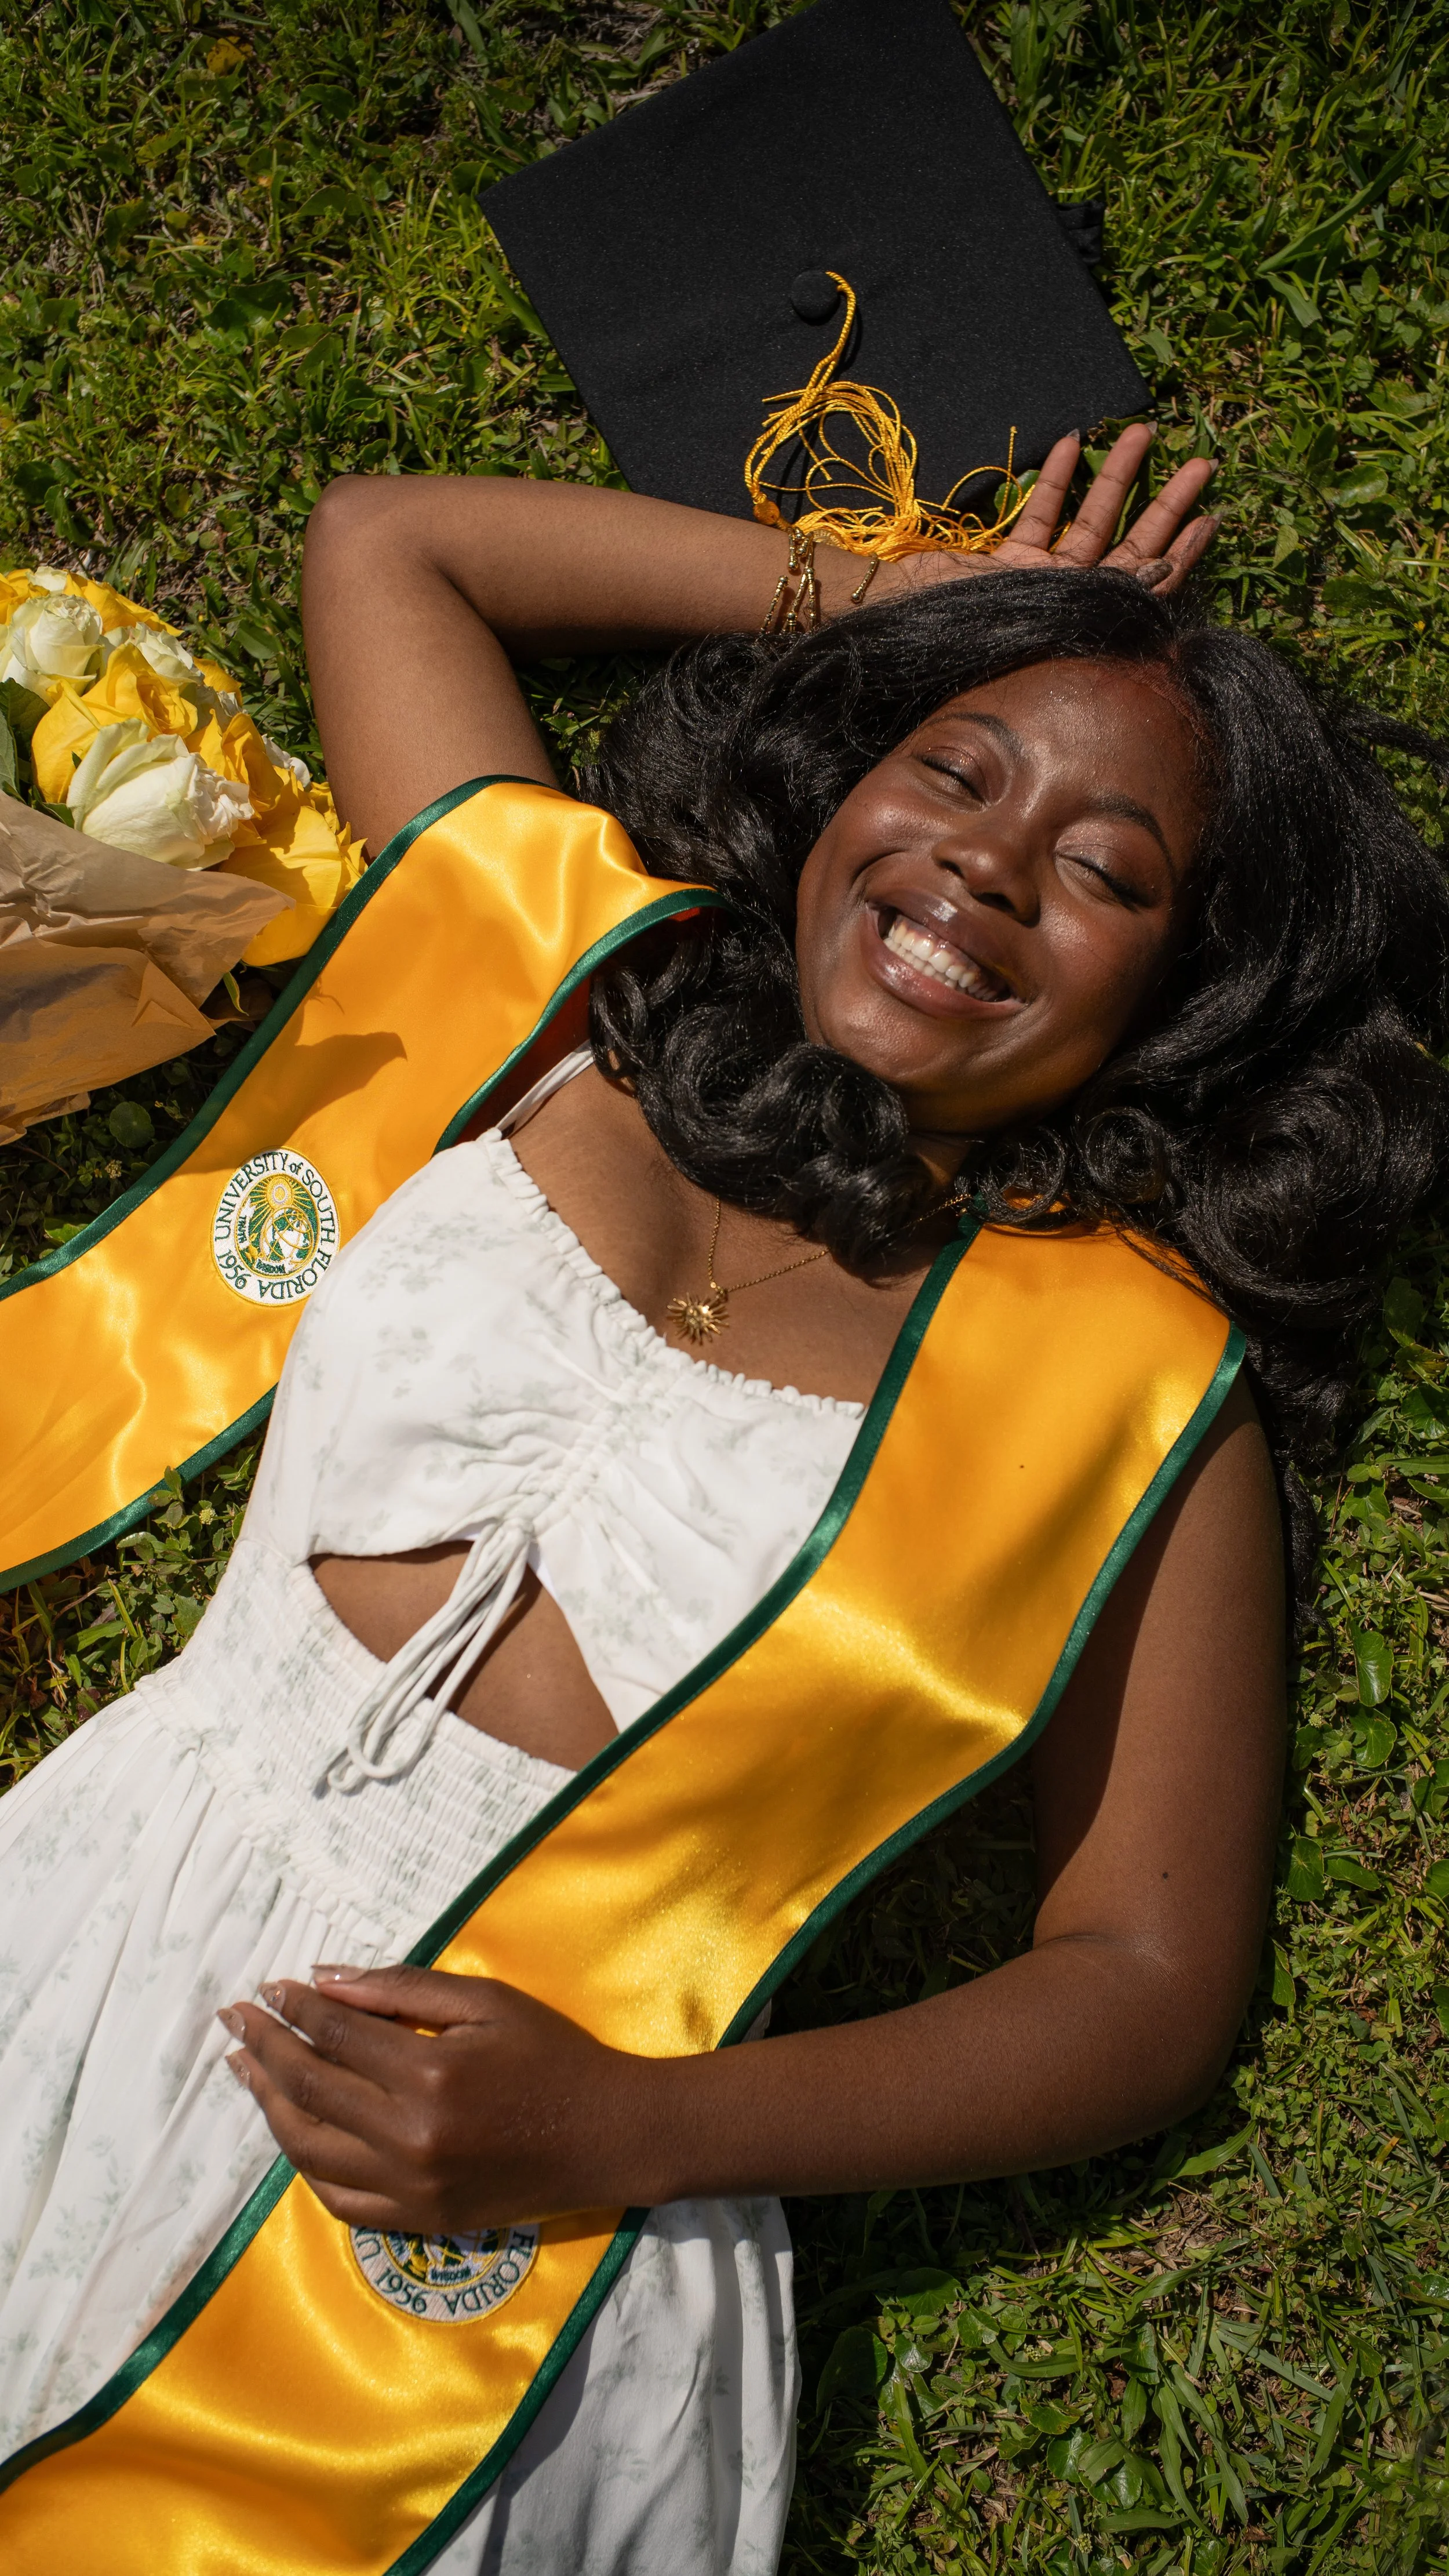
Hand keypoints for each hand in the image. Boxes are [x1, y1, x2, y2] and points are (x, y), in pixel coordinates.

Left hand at [219, 1964, 655, 2231]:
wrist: (606, 2137)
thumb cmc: (552, 2055)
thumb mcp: (487, 2002)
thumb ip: (402, 1988)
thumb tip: (324, 1978)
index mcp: (429, 2074)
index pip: (335, 2035)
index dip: (294, 2009)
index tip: (269, 1988)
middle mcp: (408, 2137)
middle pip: (309, 2088)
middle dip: (264, 2047)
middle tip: (235, 2018)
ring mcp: (408, 2188)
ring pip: (309, 2147)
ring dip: (270, 2104)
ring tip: (247, 2069)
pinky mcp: (418, 2221)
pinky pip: (338, 2198)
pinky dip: (306, 2163)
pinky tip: (293, 2129)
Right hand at [867, 424, 1217, 607]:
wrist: (896, 630)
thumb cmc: (961, 640)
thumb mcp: (1040, 623)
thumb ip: (1099, 602)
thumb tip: (1158, 574)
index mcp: (1084, 625)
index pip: (1144, 588)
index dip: (1180, 556)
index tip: (1211, 519)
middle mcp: (1071, 604)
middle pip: (1132, 547)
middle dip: (1169, 503)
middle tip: (1205, 464)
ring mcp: (1042, 580)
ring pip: (1091, 521)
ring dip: (1118, 475)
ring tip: (1146, 432)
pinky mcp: (1009, 562)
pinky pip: (1040, 515)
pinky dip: (1056, 479)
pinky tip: (1074, 441)